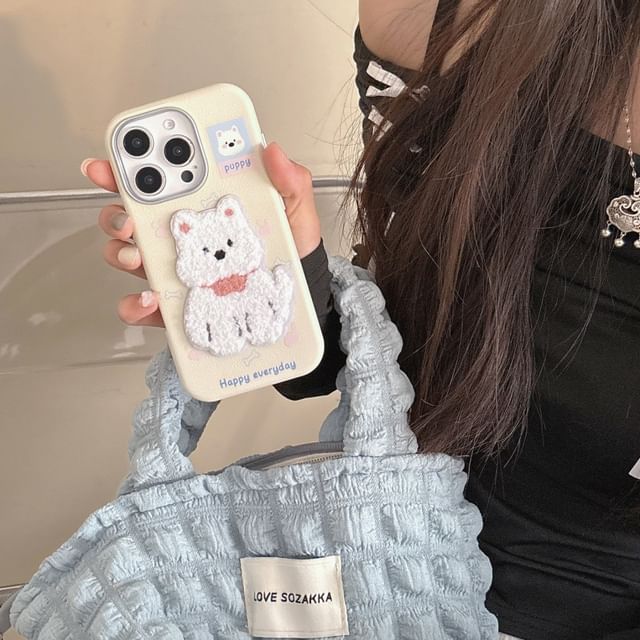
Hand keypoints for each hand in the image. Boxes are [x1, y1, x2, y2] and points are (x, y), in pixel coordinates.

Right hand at [83, 142, 321, 327]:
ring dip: (121, 252)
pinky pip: (141, 305)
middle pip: (128, 215)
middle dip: (116, 211)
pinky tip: (150, 298)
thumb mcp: (294, 211)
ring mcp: (173, 267)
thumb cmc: (289, 248)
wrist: (297, 294)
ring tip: (137, 255)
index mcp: (202, 203)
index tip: (114, 162)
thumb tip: (272, 151)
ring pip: (126, 254)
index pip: (159, 179)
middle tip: (128, 214)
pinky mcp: (175, 303)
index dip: (128, 166)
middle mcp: (181, 233)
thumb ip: (287, 180)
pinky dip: (136, 303)